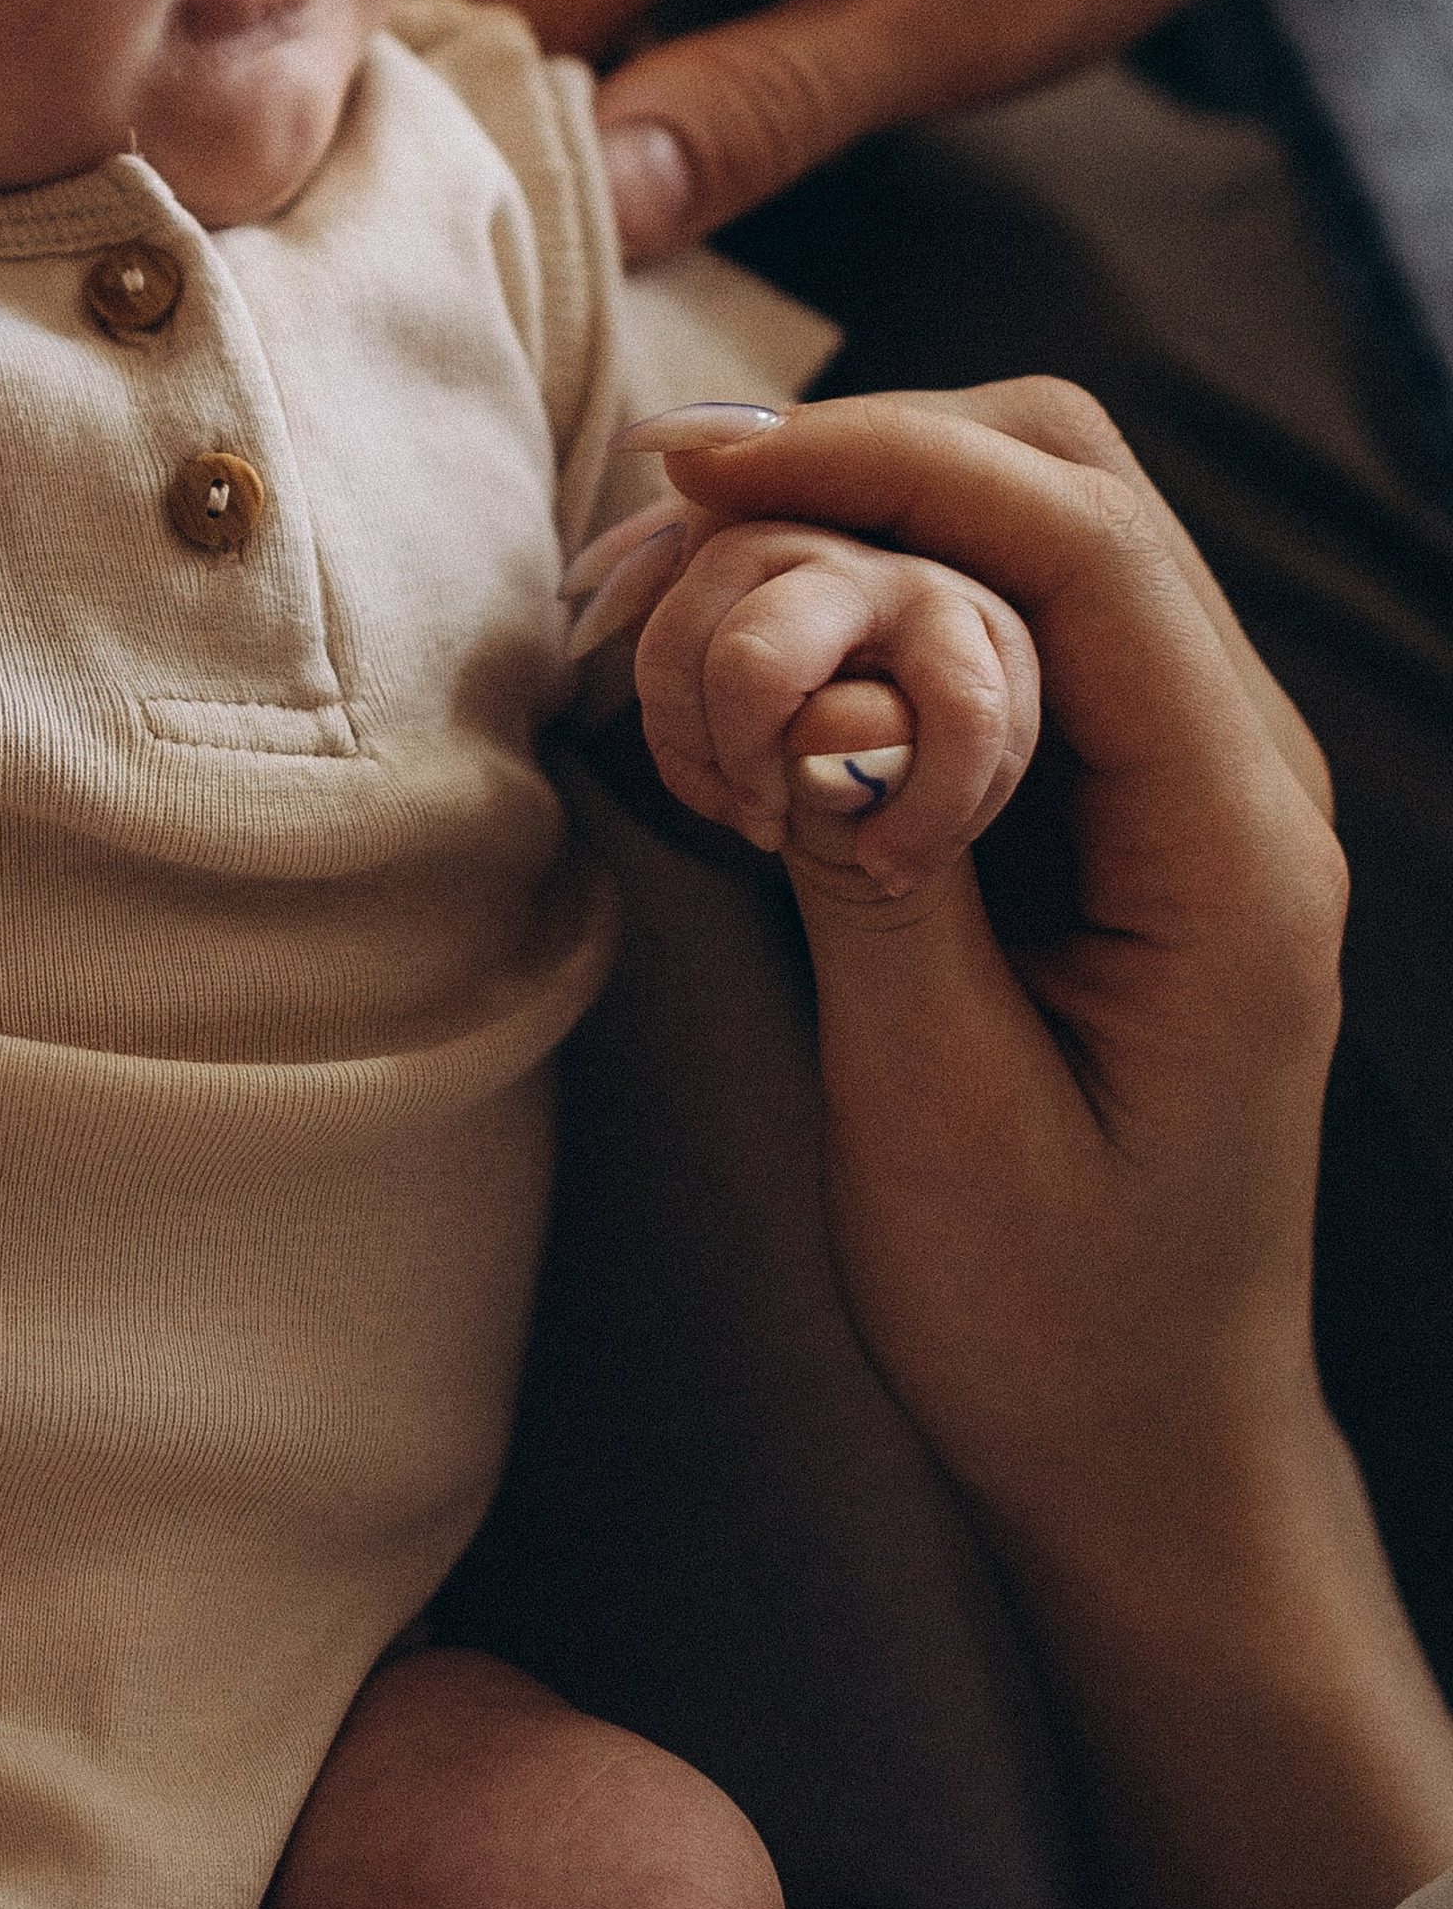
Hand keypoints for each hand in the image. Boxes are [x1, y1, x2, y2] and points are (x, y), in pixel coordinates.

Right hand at [432, 0, 1452, 254]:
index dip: (525, 167)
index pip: (510, 17)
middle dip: (530, 112)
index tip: (570, 291)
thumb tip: (588, 223)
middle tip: (622, 249)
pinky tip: (685, 43)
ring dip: (564, 43)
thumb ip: (752, 114)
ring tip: (668, 146)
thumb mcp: (960, 19)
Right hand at [638, 383, 1452, 1908]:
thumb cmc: (1049, 1320)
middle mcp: (1239, 771)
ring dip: (851, 521)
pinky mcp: (1106, 798)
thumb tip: (814, 675)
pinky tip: (738, 650)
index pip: (1088, 545)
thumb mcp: (937, 1112)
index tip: (699, 467)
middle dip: (866, 459)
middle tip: (670, 514)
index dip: (890, 461)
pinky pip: (996, 621)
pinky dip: (863, 595)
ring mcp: (1179, 774)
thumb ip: (882, 874)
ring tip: (676, 589)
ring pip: (1024, 527)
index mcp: (1237, 845)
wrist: (1141, 1449)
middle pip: (1069, 482)